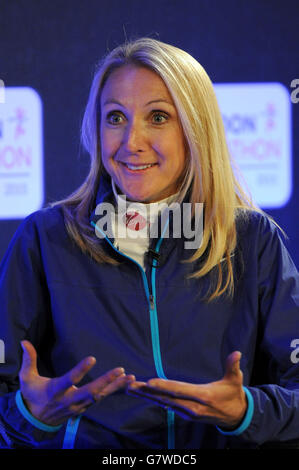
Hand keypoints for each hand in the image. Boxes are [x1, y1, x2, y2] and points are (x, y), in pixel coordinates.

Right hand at [19, 340, 134, 425]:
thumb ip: (28, 360)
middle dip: (106, 381)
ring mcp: (79, 405)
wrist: (36, 420)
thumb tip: (24, 342)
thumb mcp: (26, 378)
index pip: (70, 380)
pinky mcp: (84, 407)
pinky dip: (114, 391)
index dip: (80, 370)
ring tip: (129, 377)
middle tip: (120, 370)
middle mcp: (69, 399)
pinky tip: (126, 383)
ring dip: (115, 387)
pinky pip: (101, 399)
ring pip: (99, 396)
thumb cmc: (32, 395)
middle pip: (90, 391)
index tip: (92, 358)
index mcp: (56, 391)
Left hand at [126, 351, 246, 428]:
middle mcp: (192, 407)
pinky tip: (143, 394)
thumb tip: (236, 353)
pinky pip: (167, 406)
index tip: (150, 382)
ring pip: (163, 403)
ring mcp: (188, 413)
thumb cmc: (233, 394)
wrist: (236, 416)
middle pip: (166, 398)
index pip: (180, 390)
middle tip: (130, 385)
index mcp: (203, 396)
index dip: (164, 386)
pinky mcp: (185, 415)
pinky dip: (154, 400)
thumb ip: (233, 366)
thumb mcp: (235, 380)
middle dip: (147, 392)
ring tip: (130, 388)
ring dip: (146, 396)